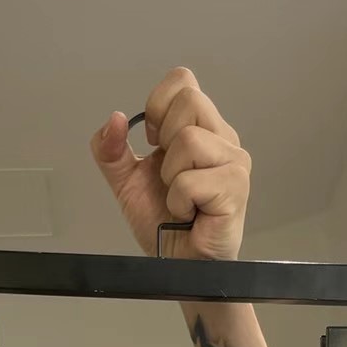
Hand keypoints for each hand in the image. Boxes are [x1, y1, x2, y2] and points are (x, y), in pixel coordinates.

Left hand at [91, 67, 250, 262]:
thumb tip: (113, 119)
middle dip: (164, 142)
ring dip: (171, 177)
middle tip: (170, 176)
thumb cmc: (165, 226)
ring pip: (189, 139)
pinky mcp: (236, 187)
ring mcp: (234, 161)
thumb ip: (111, 151)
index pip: (182, 81)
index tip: (154, 143)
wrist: (181, 266)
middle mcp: (222, 137)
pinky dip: (180, 200)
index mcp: (200, 127)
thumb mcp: (126, 182)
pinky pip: (192, 179)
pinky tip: (190, 213)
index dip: (158, 108)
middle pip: (189, 100)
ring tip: (182, 198)